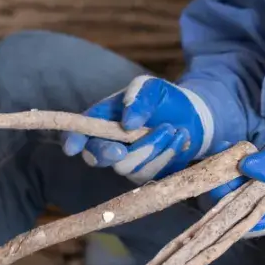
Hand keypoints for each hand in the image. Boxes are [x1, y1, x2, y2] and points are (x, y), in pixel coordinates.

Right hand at [62, 75, 214, 183]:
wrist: (192, 118)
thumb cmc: (163, 100)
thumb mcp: (152, 88)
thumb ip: (139, 97)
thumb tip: (128, 122)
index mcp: (101, 120)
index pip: (79, 133)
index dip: (73, 140)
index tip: (72, 148)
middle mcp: (109, 145)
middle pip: (96, 157)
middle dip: (108, 153)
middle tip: (122, 149)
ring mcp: (127, 163)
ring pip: (128, 167)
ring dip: (152, 147)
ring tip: (172, 128)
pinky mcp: (146, 176)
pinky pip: (151, 173)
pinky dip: (167, 154)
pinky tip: (179, 138)